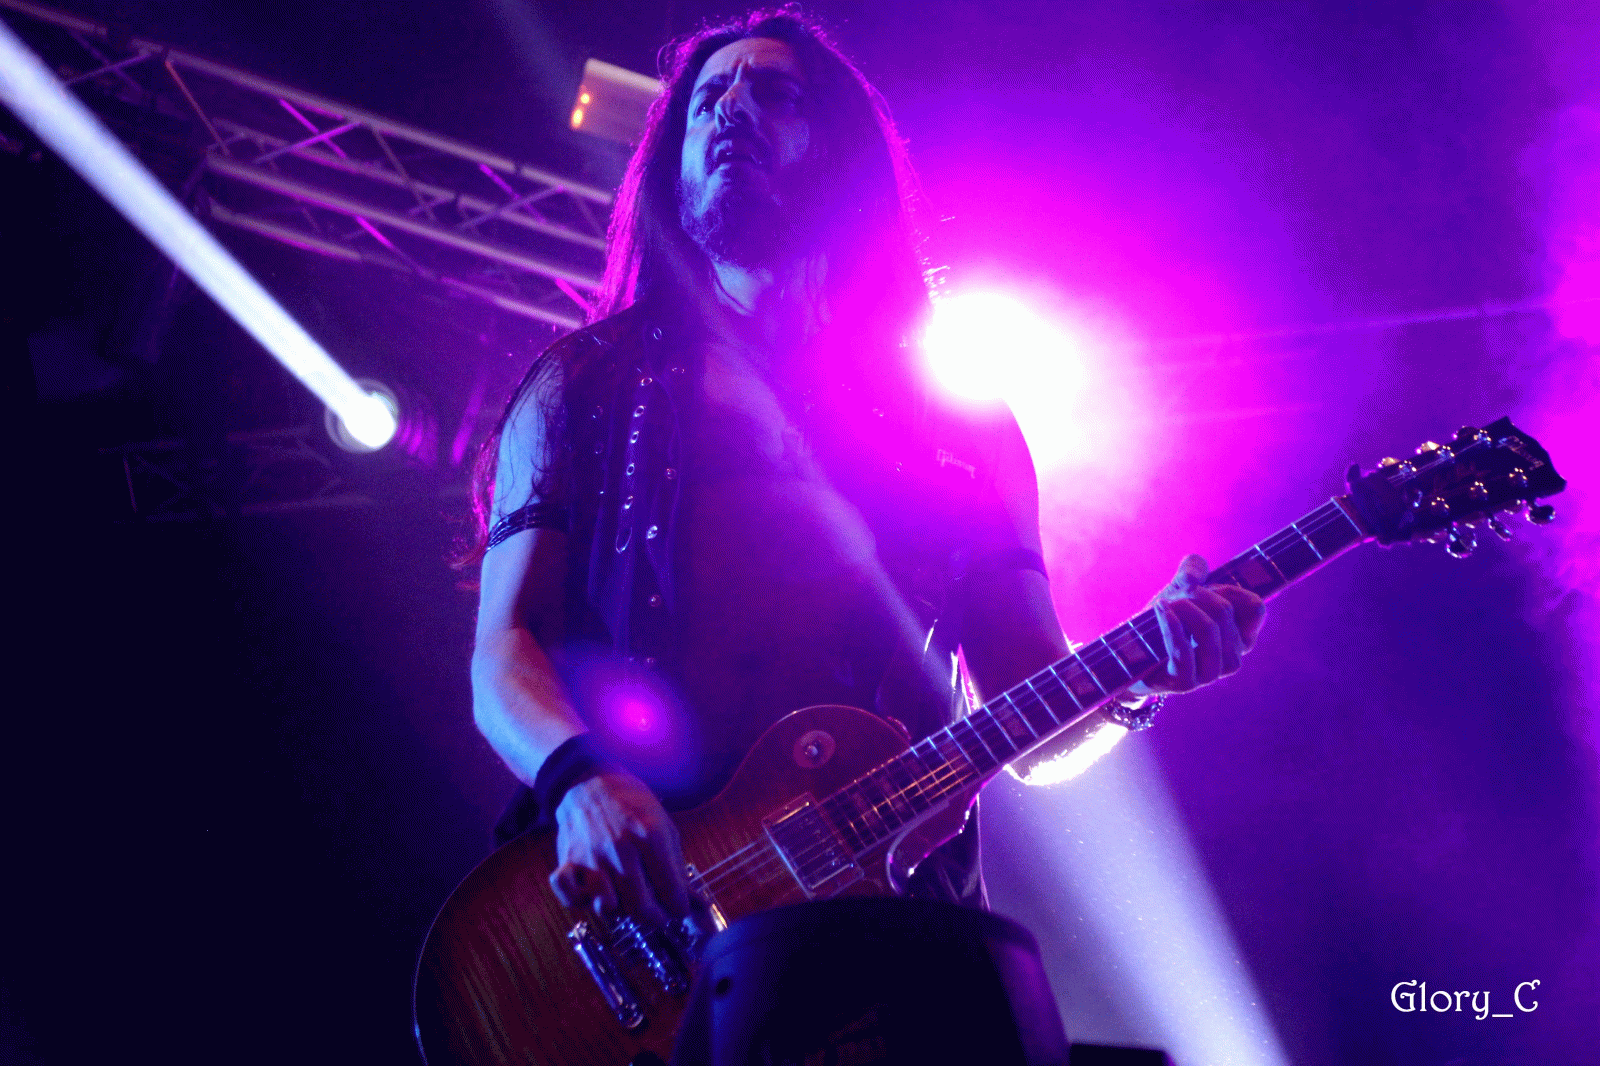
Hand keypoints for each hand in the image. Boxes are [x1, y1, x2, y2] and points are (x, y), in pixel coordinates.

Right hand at [548, 771, 690, 927]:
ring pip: (609, 909)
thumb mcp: (665, 827)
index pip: (672, 894)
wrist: (588, 781)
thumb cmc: (632, 805)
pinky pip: (570, 899)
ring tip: (629, 898)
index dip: (679, 909)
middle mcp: (621, 848)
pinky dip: (582, 903)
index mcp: (651, 836)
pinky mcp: (567, 862)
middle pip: (642, 909)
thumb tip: (700, 908)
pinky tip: (594, 894)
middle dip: (656, 918)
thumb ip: (679, 869)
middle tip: (659, 913)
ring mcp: (592, 857)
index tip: (678, 907)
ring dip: (622, 911)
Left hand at [1134, 554, 1264, 694]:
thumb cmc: (1164, 624)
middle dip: (1198, 594)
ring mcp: (1210, 674)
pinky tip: (1161, 609)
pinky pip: (1183, 649)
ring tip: (1165, 602)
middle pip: (1225, 612)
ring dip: (1184, 607)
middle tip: (1176, 594)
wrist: (1134, 658)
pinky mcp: (1185, 683)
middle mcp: (1231, 658)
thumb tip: (1195, 566)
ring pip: (1209, 629)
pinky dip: (1171, 624)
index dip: (1229, 589)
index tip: (1204, 587)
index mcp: (1240, 638)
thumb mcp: (1179, 593)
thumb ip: (1192, 572)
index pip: (1254, 607)